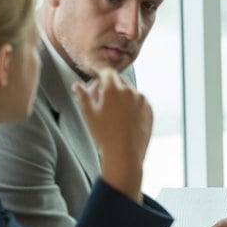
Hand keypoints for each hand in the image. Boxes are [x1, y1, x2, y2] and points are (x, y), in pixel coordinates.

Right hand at [72, 69, 151, 202]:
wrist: (125, 154)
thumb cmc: (103, 135)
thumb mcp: (88, 114)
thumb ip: (82, 96)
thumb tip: (77, 85)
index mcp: (114, 89)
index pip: (108, 72)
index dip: (101, 76)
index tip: (97, 82)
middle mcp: (130, 91)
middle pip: (119, 81)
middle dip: (110, 86)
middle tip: (101, 101)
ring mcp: (142, 101)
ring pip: (130, 92)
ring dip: (122, 96)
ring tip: (113, 113)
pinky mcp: (149, 110)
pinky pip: (140, 102)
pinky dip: (132, 105)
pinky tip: (125, 120)